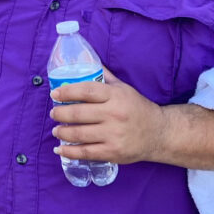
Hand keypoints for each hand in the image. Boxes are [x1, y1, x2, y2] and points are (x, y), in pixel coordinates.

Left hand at [49, 66, 168, 164]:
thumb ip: (104, 76)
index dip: (67, 92)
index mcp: (115, 96)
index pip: (86, 91)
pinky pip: (86, 152)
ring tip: (56, 129)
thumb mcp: (123, 88)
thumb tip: (86, 61)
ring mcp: (113, 135)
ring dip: (62, 132)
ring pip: (79, 134)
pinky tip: (60, 149)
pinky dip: (69, 151)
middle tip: (53, 113)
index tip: (54, 94)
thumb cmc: (137, 107)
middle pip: (78, 113)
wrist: (159, 133)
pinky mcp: (113, 152)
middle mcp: (114, 114)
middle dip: (60, 113)